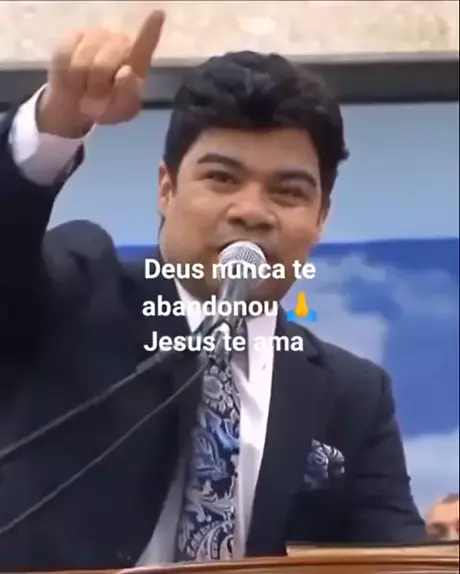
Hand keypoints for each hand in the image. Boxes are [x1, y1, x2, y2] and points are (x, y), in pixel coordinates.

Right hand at [38, 9, 164, 137]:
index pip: (145, 43)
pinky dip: (67, 77)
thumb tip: (126, 72)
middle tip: (96, 97)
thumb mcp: (122, 111)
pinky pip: (65, 58)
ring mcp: (96, 35)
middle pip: (104, 63)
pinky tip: (73, 81)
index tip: (159, 14)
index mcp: (138, 60)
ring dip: (82, 84)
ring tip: (86, 89)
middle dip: (97, 86)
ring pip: (83, 62)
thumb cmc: (107, 106)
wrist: (79, 104)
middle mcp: (120, 41)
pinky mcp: (73, 36)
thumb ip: (128, 97)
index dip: (150, 29)